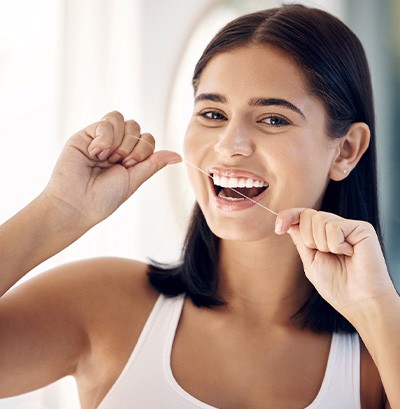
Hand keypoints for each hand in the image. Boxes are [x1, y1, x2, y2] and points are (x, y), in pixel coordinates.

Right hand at [44, 111, 180, 227]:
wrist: (77, 204)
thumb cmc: (104, 197)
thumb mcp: (135, 179)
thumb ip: (154, 163)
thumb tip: (178, 156)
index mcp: (129, 157)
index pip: (147, 138)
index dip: (144, 150)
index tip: (130, 167)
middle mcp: (115, 146)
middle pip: (136, 127)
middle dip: (132, 147)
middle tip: (118, 163)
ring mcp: (100, 139)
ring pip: (122, 120)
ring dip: (119, 142)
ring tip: (105, 158)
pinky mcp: (85, 134)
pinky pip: (106, 121)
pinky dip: (105, 137)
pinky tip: (95, 152)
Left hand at [275, 208, 395, 321]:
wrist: (358, 301)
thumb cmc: (337, 286)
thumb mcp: (310, 261)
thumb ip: (301, 239)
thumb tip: (289, 222)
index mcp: (322, 235)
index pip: (302, 215)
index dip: (288, 216)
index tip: (278, 228)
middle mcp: (335, 228)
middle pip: (307, 215)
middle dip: (308, 238)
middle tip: (323, 254)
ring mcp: (348, 227)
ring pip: (319, 218)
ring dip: (322, 243)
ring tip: (338, 256)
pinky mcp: (362, 228)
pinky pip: (334, 226)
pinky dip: (336, 244)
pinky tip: (349, 253)